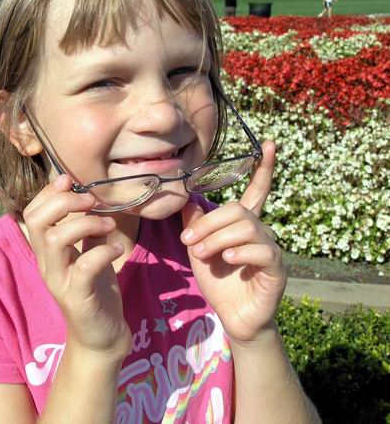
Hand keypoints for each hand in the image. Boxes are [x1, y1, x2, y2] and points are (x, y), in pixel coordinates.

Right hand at [23, 174, 130, 361]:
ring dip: (85, 224)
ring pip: (54, 239)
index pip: (32, 213)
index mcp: (47, 252)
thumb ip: (86, 232)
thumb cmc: (95, 293)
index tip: (70, 182)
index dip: (48, 192)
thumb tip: (93, 201)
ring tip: (108, 225)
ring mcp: (59, 281)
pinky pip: (83, 267)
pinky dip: (103, 252)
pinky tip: (118, 250)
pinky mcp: (77, 297)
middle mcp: (47, 264)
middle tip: (91, 202)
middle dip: (64, 202)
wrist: (101, 338)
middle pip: (37, 221)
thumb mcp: (89, 255)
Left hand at [180, 141, 285, 344]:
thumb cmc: (219, 282)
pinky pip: (262, 250)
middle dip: (208, 223)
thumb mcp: (198, 249)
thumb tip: (186, 198)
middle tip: (188, 242)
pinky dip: (240, 251)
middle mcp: (261, 232)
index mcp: (244, 225)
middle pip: (237, 210)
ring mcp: (271, 250)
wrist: (233, 318)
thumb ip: (195, 224)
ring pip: (246, 227)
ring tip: (202, 254)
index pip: (256, 191)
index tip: (269, 144)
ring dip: (217, 238)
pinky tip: (228, 259)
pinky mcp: (276, 270)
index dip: (263, 168)